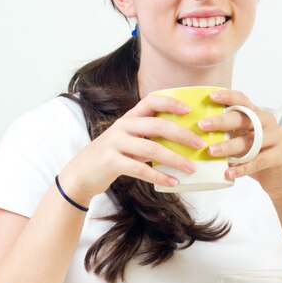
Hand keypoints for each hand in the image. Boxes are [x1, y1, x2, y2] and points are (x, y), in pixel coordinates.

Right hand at [58, 94, 206, 203]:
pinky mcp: (111, 162)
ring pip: (152, 148)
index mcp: (129, 118)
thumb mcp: (130, 141)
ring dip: (175, 159)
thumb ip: (150, 137)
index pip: (151, 100)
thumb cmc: (113, 156)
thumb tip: (184, 142)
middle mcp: (122, 126)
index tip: (189, 109)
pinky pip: (140, 169)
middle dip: (182, 134)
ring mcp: (115, 143)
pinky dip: (159, 176)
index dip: (171, 102)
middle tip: (200, 144)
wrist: (81, 173)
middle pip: (158, 125)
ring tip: (192, 168)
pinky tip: (173, 182)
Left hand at [199, 89, 281, 199]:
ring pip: (251, 141)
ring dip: (230, 146)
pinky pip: (259, 161)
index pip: (243, 101)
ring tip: (211, 152)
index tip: (211, 96)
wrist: (280, 179)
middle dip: (222, 121)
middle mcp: (268, 122)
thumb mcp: (241, 142)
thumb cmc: (255, 157)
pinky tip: (228, 172)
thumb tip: (195, 131)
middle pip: (245, 118)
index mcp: (258, 115)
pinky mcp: (281, 155)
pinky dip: (242, 168)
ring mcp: (277, 138)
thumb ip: (228, 134)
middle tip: (202, 125)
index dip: (228, 97)